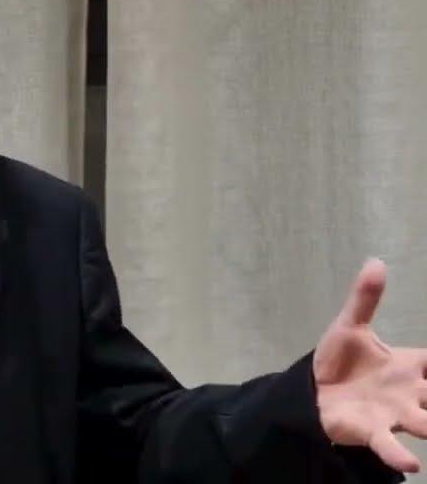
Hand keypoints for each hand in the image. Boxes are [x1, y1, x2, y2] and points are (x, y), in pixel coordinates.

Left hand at [314, 258, 426, 472]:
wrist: (311, 393)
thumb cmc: (339, 363)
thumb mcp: (349, 327)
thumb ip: (365, 298)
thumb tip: (376, 261)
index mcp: (409, 365)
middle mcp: (410, 392)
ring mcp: (394, 413)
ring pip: (426, 423)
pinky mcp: (372, 430)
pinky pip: (389, 445)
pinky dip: (399, 454)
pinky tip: (412, 463)